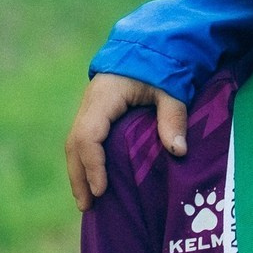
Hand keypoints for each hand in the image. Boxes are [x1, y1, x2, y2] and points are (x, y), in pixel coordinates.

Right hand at [66, 75, 187, 210]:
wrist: (151, 46)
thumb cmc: (163, 67)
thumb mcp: (171, 89)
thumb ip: (173, 118)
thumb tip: (178, 152)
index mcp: (104, 97)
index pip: (89, 136)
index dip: (93, 165)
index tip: (102, 190)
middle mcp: (90, 104)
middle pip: (74, 144)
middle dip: (79, 176)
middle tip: (87, 206)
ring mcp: (90, 108)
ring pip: (75, 144)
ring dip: (78, 173)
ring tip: (86, 203)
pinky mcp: (97, 113)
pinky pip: (84, 140)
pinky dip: (85, 162)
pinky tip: (92, 182)